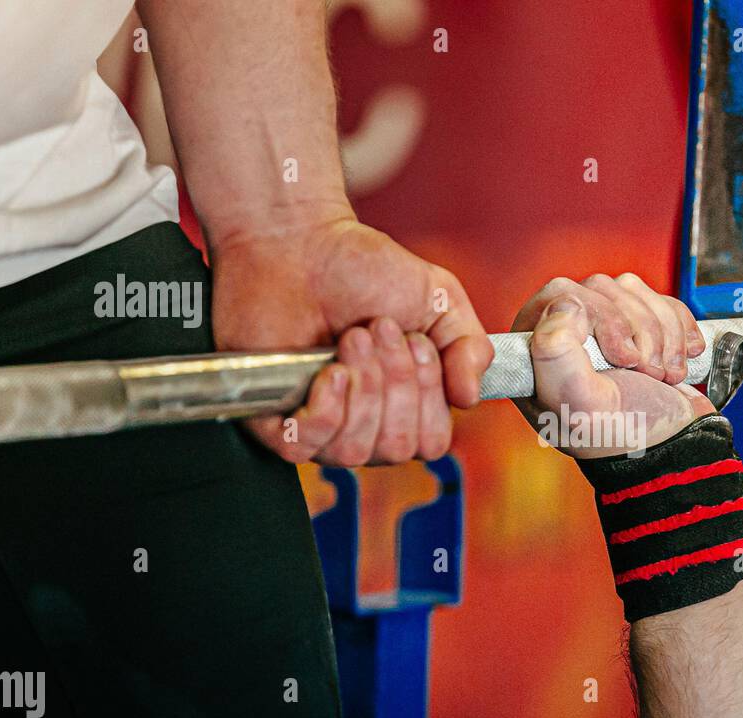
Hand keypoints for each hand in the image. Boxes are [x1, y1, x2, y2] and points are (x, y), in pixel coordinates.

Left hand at [211, 214, 493, 465]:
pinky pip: (303, 448)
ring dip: (361, 389)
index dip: (428, 397)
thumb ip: (470, 348)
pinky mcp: (272, 420)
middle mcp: (364, 425)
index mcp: (406, 407)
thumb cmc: (365, 269)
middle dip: (394, 383)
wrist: (299, 240)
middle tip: (376, 329)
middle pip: (396, 448)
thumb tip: (470, 398)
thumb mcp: (440, 301)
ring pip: (354, 451)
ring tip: (349, 339)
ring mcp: (318, 426)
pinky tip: (329, 371)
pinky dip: (324, 410)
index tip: (413, 340)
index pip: (431, 442)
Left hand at [510, 276, 713, 458]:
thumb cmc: (625, 435)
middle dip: (636, 330)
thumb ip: (557, 358)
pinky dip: (679, 330)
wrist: (676, 447)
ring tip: (662, 375)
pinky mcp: (639, 325)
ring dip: (660, 335)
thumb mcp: (582, 407)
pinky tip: (678, 363)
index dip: (600, 318)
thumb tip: (563, 304)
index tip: (623, 361)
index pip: (563, 294)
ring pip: (632, 290)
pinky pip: (661, 300)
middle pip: (601, 288)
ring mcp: (604, 327)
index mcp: (538, 353)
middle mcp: (566, 335)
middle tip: (646, 370)